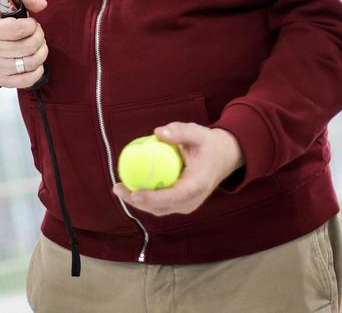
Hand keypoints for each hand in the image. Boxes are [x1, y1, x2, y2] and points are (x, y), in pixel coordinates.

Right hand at [0, 0, 47, 88]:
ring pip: (31, 63)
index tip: (31, 23)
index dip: (32, 25)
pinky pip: (28, 80)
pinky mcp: (4, 80)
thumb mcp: (11, 9)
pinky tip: (36, 62)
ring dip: (42, 52)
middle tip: (37, 34)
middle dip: (40, 38)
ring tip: (39, 46)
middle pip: (29, 46)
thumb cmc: (5, 26)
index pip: (19, 28)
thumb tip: (42, 4)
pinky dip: (38, 70)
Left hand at [113, 123, 243, 215]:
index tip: (135, 194)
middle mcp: (192, 200)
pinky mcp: (181, 203)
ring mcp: (187, 204)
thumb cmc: (209, 144)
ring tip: (118, 188)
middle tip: (118, 188)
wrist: (223, 158)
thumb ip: (180, 132)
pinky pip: (160, 203)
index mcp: (198, 185)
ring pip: (159, 209)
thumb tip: (157, 133)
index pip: (174, 197)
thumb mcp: (198, 133)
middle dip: (138, 203)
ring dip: (137, 202)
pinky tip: (129, 184)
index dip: (153, 199)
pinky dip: (145, 197)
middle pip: (162, 208)